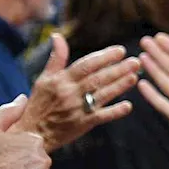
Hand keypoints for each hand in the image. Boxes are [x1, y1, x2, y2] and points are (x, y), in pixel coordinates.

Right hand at [17, 34, 139, 151]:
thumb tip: (58, 36)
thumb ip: (56, 58)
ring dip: (120, 86)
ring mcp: (77, 109)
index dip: (104, 57)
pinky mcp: (83, 124)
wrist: (32, 133)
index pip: (86, 65)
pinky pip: (101, 117)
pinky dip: (115, 111)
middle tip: (136, 61)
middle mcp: (70, 93)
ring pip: (102, 95)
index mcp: (61, 80)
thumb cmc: (39, 103)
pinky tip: (128, 106)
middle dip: (118, 69)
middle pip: (98, 79)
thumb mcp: (44, 78)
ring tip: (135, 77)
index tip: (120, 50)